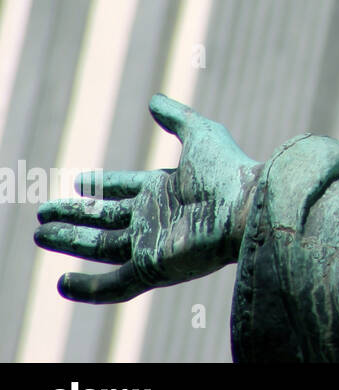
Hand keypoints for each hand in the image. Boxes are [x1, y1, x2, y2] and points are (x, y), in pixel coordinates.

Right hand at [33, 94, 262, 303]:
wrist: (247, 207)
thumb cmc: (229, 170)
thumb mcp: (201, 133)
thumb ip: (177, 118)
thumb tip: (154, 100)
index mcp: (168, 189)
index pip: (127, 189)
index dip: (104, 186)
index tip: (79, 182)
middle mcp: (158, 218)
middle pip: (107, 219)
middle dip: (76, 216)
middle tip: (43, 213)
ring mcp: (154, 245)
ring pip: (102, 248)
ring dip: (71, 241)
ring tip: (39, 234)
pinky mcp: (153, 269)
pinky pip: (114, 286)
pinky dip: (88, 288)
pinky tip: (62, 283)